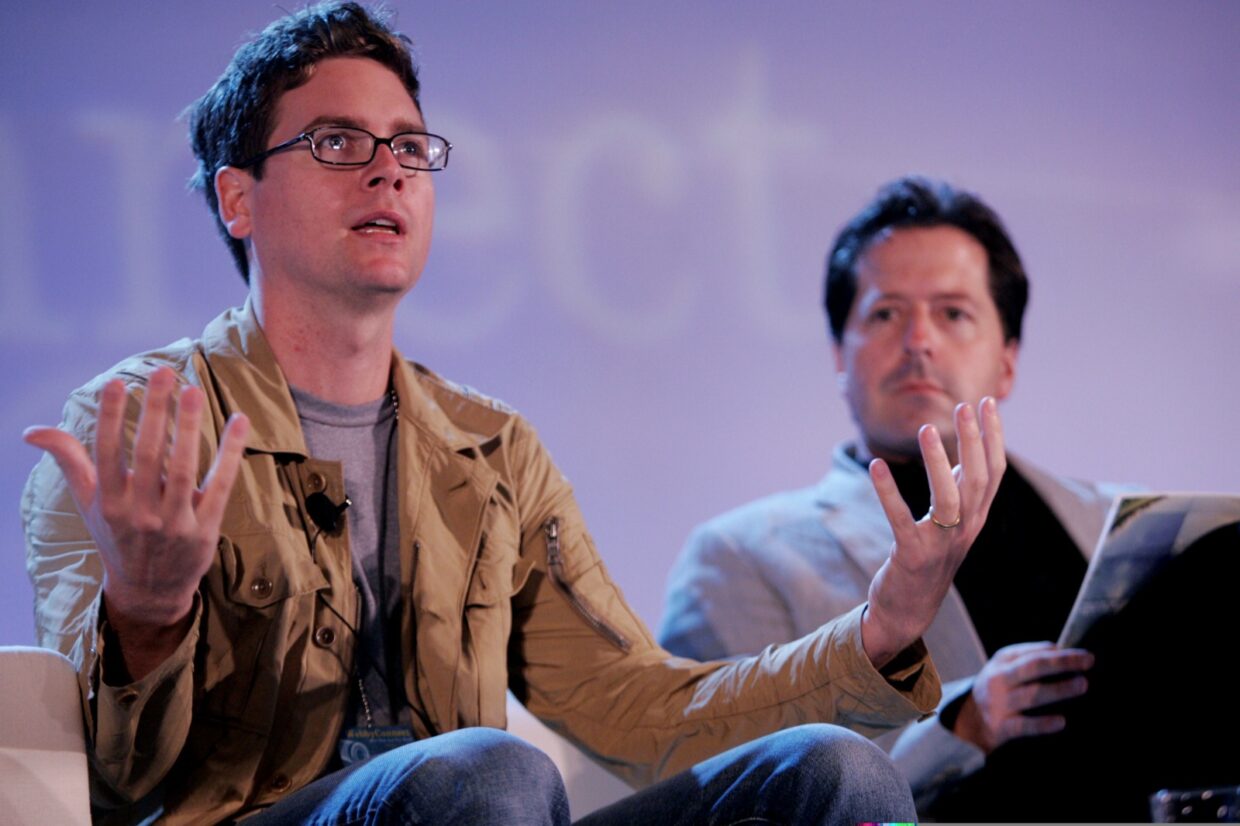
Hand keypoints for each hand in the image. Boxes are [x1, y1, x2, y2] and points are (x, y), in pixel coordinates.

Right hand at [24, 367, 248, 677]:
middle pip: (148, 455)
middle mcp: (139, 513)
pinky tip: (238, 421)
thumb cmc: (119, 535)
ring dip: (189, 428)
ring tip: (192, 391)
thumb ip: (70, 461)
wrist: (151, 590)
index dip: (110, 418)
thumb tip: (33, 431)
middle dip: (154, 412)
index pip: (107, 454)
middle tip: (164, 374)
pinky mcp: (206, 530)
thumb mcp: (90, 503)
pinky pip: (221, 485)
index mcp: (108, 503)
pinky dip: (230, 453)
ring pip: (183, 469)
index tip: (117, 383)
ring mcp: (174, 523)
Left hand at [861, 398, 1004, 666]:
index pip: (994, 472)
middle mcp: (965, 529)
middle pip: (978, 480)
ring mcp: (940, 545)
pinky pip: (901, 520)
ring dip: (938, 463)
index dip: (993, 437)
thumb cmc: (929, 559)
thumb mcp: (953, 523)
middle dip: (973, 441)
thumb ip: (962, 490)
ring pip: (949, 498)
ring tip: (926, 429)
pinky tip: (876, 466)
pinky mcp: (912, 556)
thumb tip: (968, 451)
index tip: (987, 403)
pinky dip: (888, 492)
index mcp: (976, 518)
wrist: (909, 611)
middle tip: (964, 405)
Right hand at [953, 641, 1093, 752]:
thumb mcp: (1006, 668)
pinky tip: (1061, 722)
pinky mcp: (1000, 727)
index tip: (1084, 655)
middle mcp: (998, 679)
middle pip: (1033, 667)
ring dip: (1059, 689)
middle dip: (1062, 663)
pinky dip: (1043, 724)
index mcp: (1002, 661)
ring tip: (1082, 685)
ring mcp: (998, 703)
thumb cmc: (999, 690)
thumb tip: (1062, 651)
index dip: (1060, 653)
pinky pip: (1025, 725)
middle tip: (1088, 661)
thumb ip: (1029, 659)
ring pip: (1032, 695)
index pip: (1033, 653)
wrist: (968, 721)